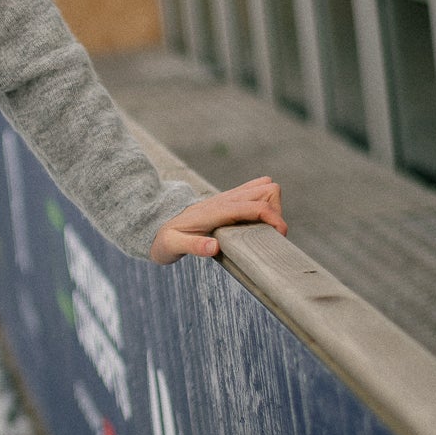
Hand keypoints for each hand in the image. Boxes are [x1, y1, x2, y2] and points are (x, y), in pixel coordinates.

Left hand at [149, 175, 286, 263]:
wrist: (157, 224)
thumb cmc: (165, 239)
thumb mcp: (173, 246)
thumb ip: (192, 246)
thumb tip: (213, 247)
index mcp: (218, 210)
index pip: (257, 206)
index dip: (275, 219)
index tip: (279, 237)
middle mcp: (226, 199)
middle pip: (268, 190)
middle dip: (277, 212)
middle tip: (269, 235)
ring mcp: (229, 196)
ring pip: (265, 187)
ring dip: (273, 207)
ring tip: (265, 230)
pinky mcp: (230, 199)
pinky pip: (256, 190)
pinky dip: (265, 203)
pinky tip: (257, 222)